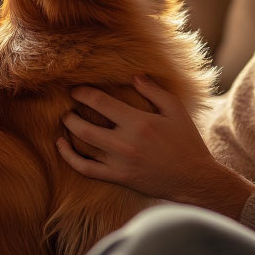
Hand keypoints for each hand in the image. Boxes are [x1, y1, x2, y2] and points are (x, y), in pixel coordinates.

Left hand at [56, 76, 254, 218]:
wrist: (193, 179)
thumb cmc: (186, 142)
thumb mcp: (176, 110)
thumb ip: (154, 91)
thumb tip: (134, 76)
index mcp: (138, 122)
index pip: (100, 103)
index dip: (83, 93)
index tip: (75, 89)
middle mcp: (124, 143)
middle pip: (83, 126)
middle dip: (70, 113)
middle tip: (68, 105)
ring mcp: (118, 163)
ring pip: (82, 146)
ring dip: (69, 130)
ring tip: (67, 120)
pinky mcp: (117, 178)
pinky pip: (85, 169)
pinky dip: (69, 157)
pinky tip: (62, 146)